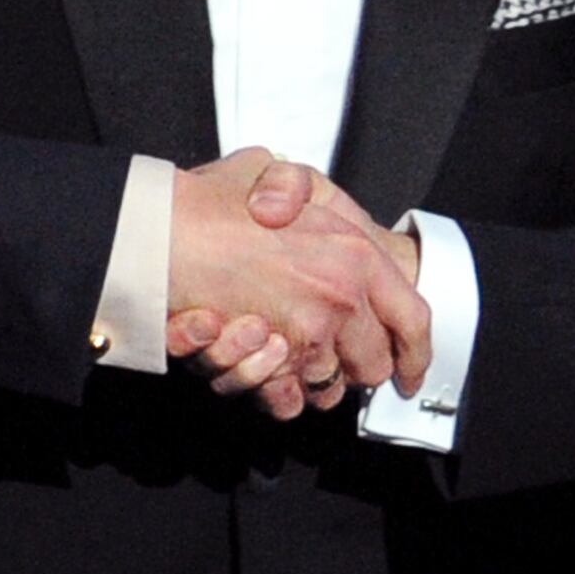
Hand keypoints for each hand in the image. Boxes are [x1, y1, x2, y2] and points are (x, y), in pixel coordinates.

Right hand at [163, 149, 430, 419]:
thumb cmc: (206, 204)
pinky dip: (279, 396)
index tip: (410, 370)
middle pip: (373, 364)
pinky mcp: (270, 362)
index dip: (416, 352)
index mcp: (354, 253)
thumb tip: (302, 205)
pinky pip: (290, 401)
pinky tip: (263, 374)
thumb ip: (300, 187)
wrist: (157, 234)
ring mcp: (307, 333)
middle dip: (355, 369)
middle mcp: (341, 297)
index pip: (413, 318)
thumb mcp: (270, 172)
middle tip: (332, 359)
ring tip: (286, 359)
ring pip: (329, 386)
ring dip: (312, 381)